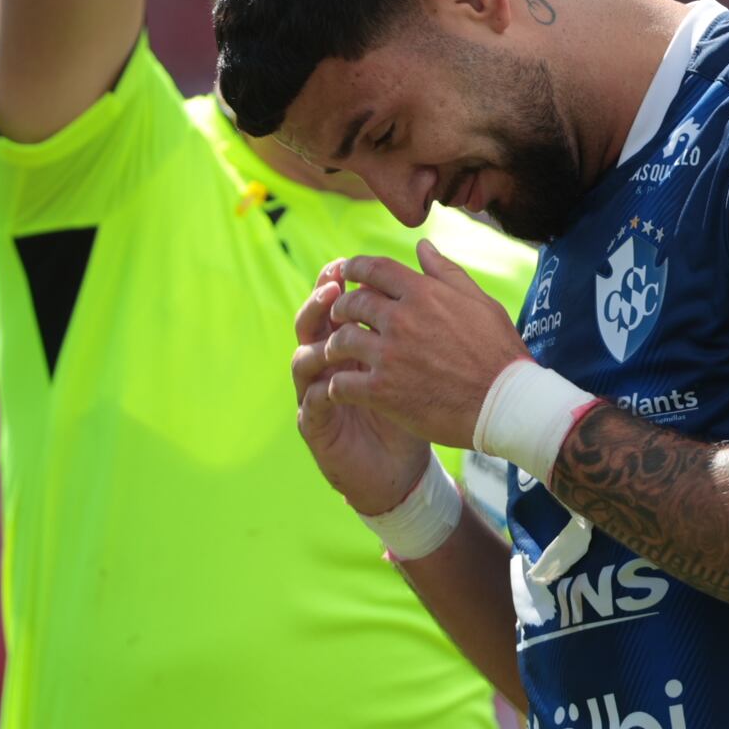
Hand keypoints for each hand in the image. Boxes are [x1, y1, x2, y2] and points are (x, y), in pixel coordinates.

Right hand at [292, 281, 431, 516]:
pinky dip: (319, 391)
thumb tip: (425, 258)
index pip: (335, 305)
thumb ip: (420, 315)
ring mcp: (317, 394)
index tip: (347, 265)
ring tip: (331, 333)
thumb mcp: (420, 361)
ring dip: (315, 344)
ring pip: (302, 360)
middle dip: (319, 303)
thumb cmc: (412, 411)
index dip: (335, 284)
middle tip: (333, 288)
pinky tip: (332, 383)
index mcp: (351, 344)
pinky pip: (311, 403)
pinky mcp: (317, 426)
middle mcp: (329, 365)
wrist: (403, 470)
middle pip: (311, 325)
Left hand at [317, 242, 531, 450]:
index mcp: (423, 294)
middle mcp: (401, 319)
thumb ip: (446, 272)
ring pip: (341, 340)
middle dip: (341, 306)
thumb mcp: (480, 302)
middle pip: (352, 303)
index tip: (347, 272)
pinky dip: (336, 385)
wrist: (505, 404)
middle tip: (339, 314)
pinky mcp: (383, 391)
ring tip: (336, 351)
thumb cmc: (498, 352)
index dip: (355, 268)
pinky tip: (341, 388)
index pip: (375, 270)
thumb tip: (423, 247)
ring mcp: (390, 356)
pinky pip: (342, 383)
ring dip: (334, 344)